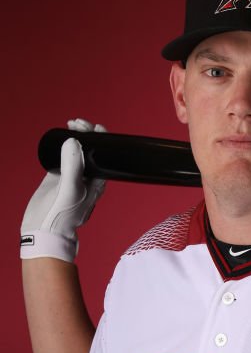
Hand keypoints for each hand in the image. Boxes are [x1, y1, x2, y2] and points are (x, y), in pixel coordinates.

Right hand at [20, 118, 106, 262]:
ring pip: (77, 151)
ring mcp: (72, 176)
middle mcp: (87, 177)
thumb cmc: (64, 215)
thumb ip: (73, 166)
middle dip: (87, 133)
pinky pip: (63, 157)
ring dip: (75, 137)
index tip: (90, 126)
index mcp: (97, 180)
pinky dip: (62, 146)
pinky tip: (59, 138)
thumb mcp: (70, 189)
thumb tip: (74, 142)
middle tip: (76, 123)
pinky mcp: (57, 176)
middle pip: (91, 149)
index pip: (104, 154)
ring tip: (70, 125)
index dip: (100, 137)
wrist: (44, 229)